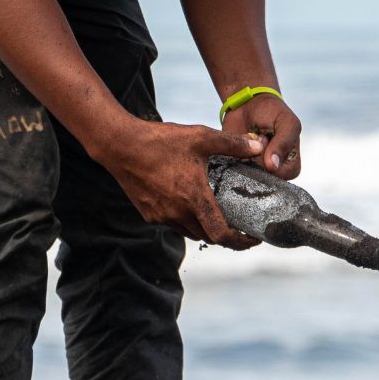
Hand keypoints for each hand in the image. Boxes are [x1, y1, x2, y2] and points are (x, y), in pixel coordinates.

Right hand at [100, 121, 264, 245]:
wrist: (119, 145)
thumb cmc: (159, 141)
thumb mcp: (200, 137)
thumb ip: (232, 144)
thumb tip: (258, 146)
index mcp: (194, 198)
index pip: (221, 234)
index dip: (240, 242)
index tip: (253, 238)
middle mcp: (178, 213)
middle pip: (208, 236)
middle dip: (226, 234)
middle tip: (239, 224)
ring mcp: (161, 216)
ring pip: (191, 232)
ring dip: (205, 227)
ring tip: (216, 212)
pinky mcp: (149, 214)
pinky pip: (174, 224)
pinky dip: (186, 219)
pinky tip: (189, 202)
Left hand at [222, 92, 302, 178]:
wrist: (247, 102)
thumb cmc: (272, 111)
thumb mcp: (286, 122)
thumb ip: (283, 144)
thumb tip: (273, 167)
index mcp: (290, 163)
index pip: (284, 175)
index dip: (275, 160)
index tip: (269, 140)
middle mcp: (272, 170)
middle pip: (264, 177)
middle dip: (258, 156)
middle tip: (259, 136)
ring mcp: (254, 168)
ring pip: (247, 174)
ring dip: (245, 154)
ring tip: (249, 136)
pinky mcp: (236, 165)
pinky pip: (232, 170)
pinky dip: (232, 155)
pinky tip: (239, 139)